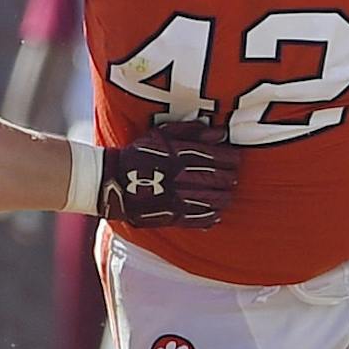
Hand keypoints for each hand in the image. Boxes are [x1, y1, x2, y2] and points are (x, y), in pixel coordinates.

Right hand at [101, 120, 240, 226]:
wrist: (113, 182)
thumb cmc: (140, 154)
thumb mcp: (161, 134)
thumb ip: (191, 130)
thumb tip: (221, 133)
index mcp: (180, 155)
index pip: (219, 157)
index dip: (232, 158)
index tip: (234, 158)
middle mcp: (181, 177)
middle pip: (220, 179)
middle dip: (230, 177)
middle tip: (233, 175)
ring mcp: (178, 198)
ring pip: (215, 200)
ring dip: (225, 196)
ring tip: (226, 192)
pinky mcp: (172, 216)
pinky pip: (200, 218)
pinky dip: (212, 216)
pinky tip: (215, 212)